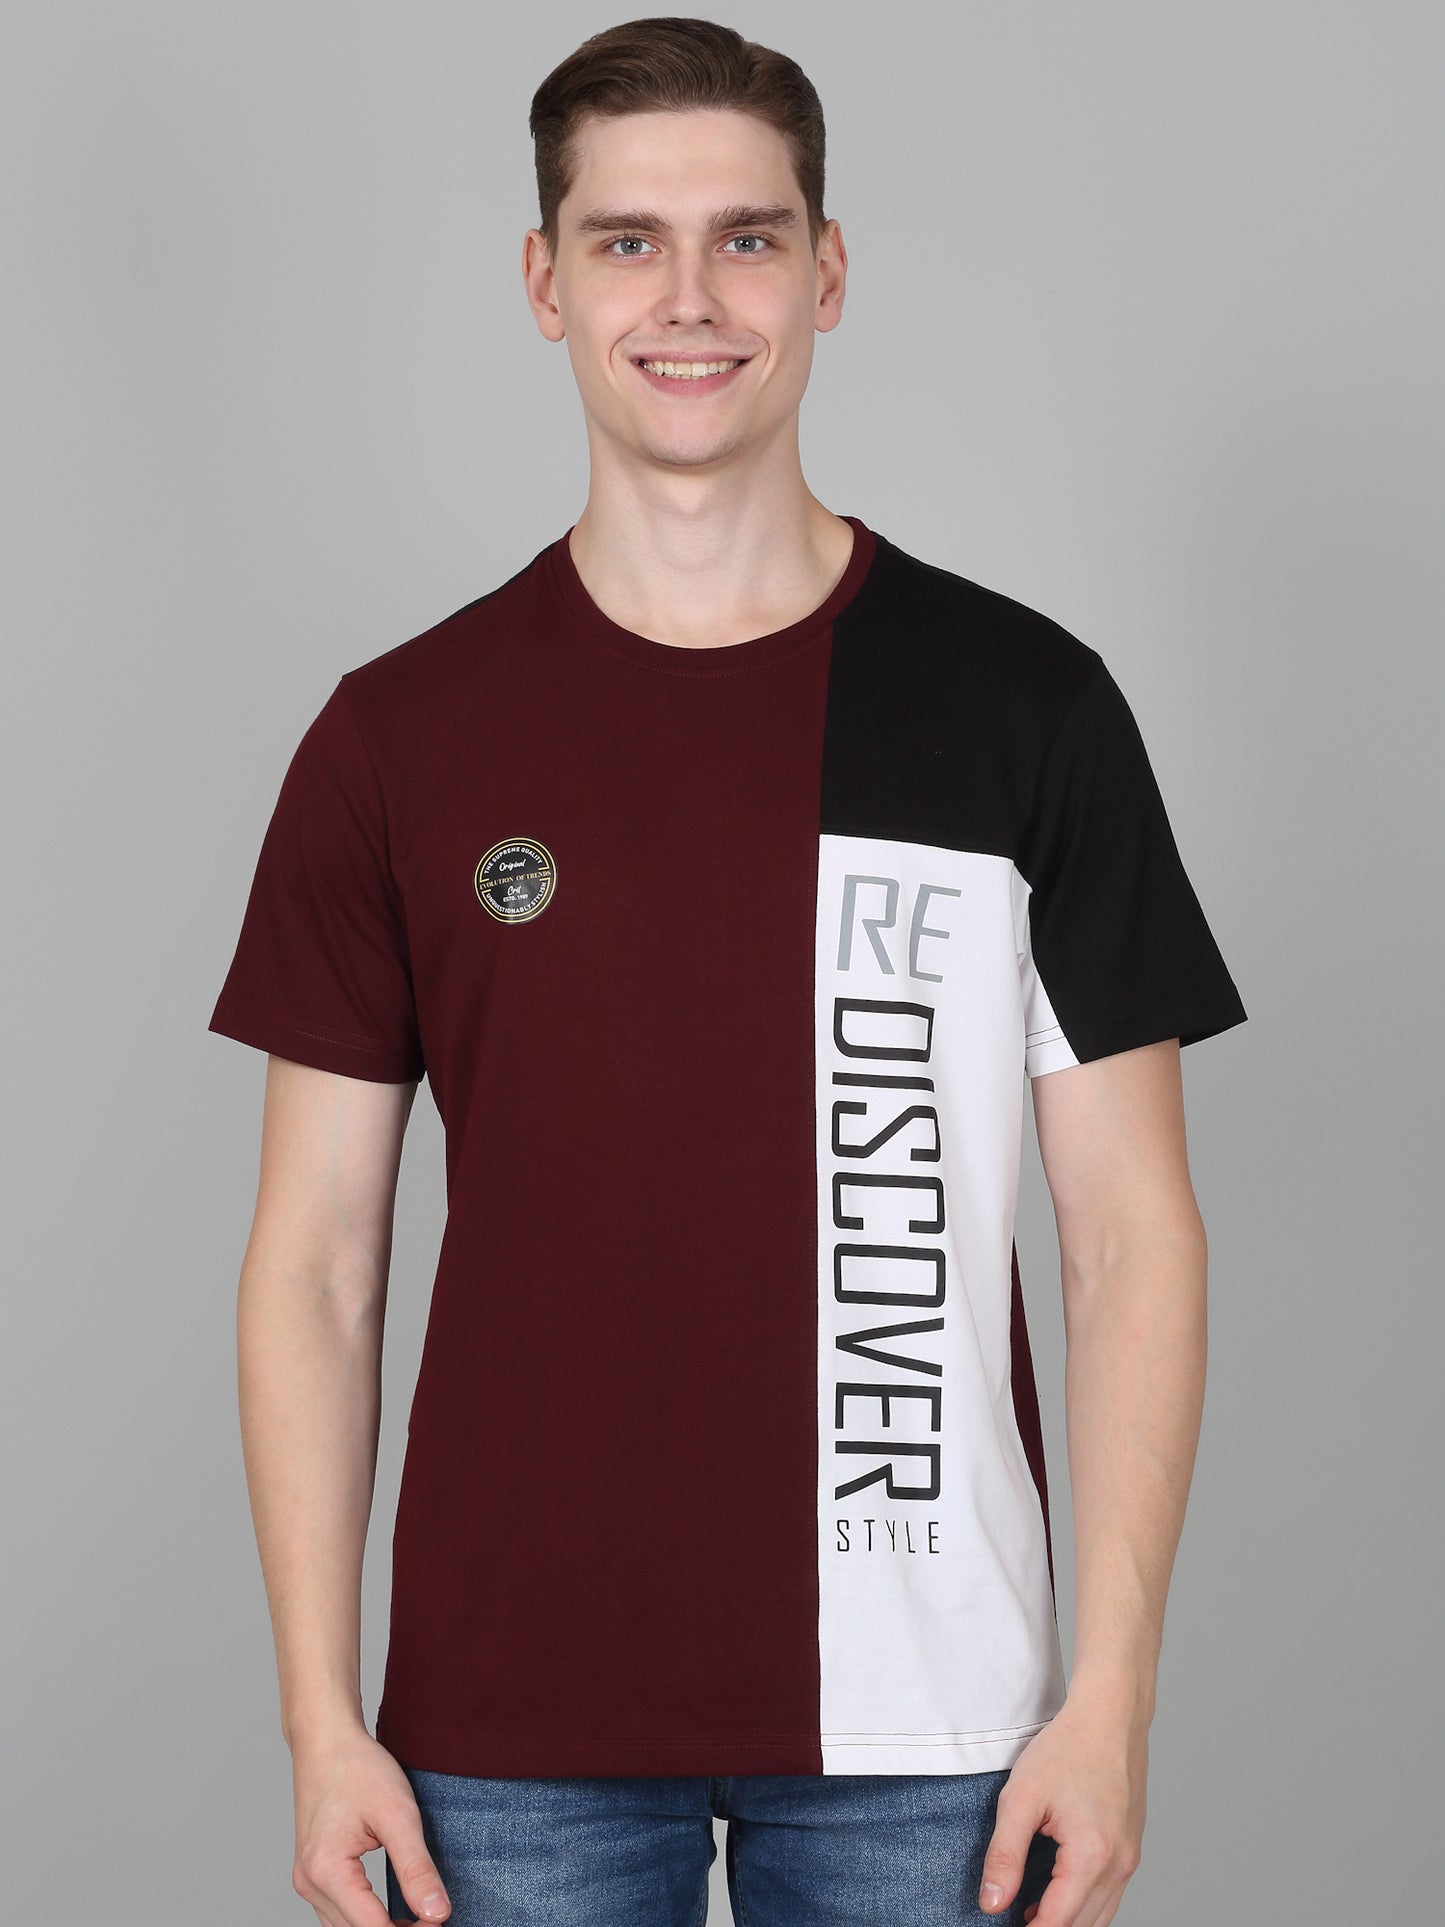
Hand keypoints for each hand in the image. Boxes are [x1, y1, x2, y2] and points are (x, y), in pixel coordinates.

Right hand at [290, 1722, 450, 1924]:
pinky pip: (338, 1914)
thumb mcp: (398, 1814)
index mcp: (328, 1871)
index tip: (441, 1920)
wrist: (325, 1740)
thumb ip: (416, 1868)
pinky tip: (392, 1909)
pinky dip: (365, 1918)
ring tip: (419, 1916)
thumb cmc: (358, 1768)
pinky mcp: (312, 1874)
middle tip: (435, 1916)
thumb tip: (437, 1914)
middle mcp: (310, 1884)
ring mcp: (306, 1881)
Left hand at [978, 1689, 1146, 1925]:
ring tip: (1027, 1913)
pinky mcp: (1131, 1848)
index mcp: (1091, 1856)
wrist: (1110, 1716)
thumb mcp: (1021, 1798)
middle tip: (1011, 1919)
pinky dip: (1084, 1904)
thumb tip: (991, 1903)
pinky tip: (1054, 1892)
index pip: (1058, 1922)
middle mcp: (1119, 1865)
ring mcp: (1130, 1858)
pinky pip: (1109, 1894)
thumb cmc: (1067, 1749)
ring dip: (1068, 1921)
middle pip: (1083, 1926)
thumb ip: (1004, 1855)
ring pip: (1101, 1916)